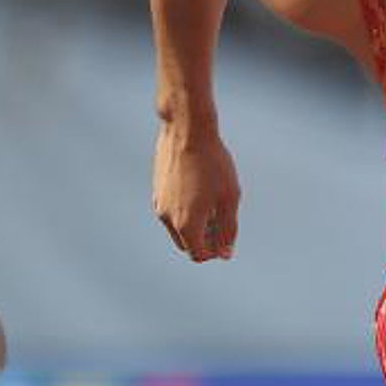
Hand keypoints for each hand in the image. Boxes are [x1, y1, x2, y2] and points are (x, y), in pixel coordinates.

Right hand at [152, 123, 239, 261]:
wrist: (186, 131)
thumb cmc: (214, 164)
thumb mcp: (229, 198)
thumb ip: (228, 229)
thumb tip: (225, 253)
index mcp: (186, 224)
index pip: (199, 255)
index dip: (215, 251)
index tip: (227, 235)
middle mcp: (167, 218)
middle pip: (186, 244)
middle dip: (205, 240)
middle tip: (222, 221)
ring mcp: (159, 204)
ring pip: (177, 228)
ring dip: (194, 226)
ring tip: (213, 205)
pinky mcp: (156, 190)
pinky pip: (170, 211)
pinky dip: (184, 212)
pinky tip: (200, 192)